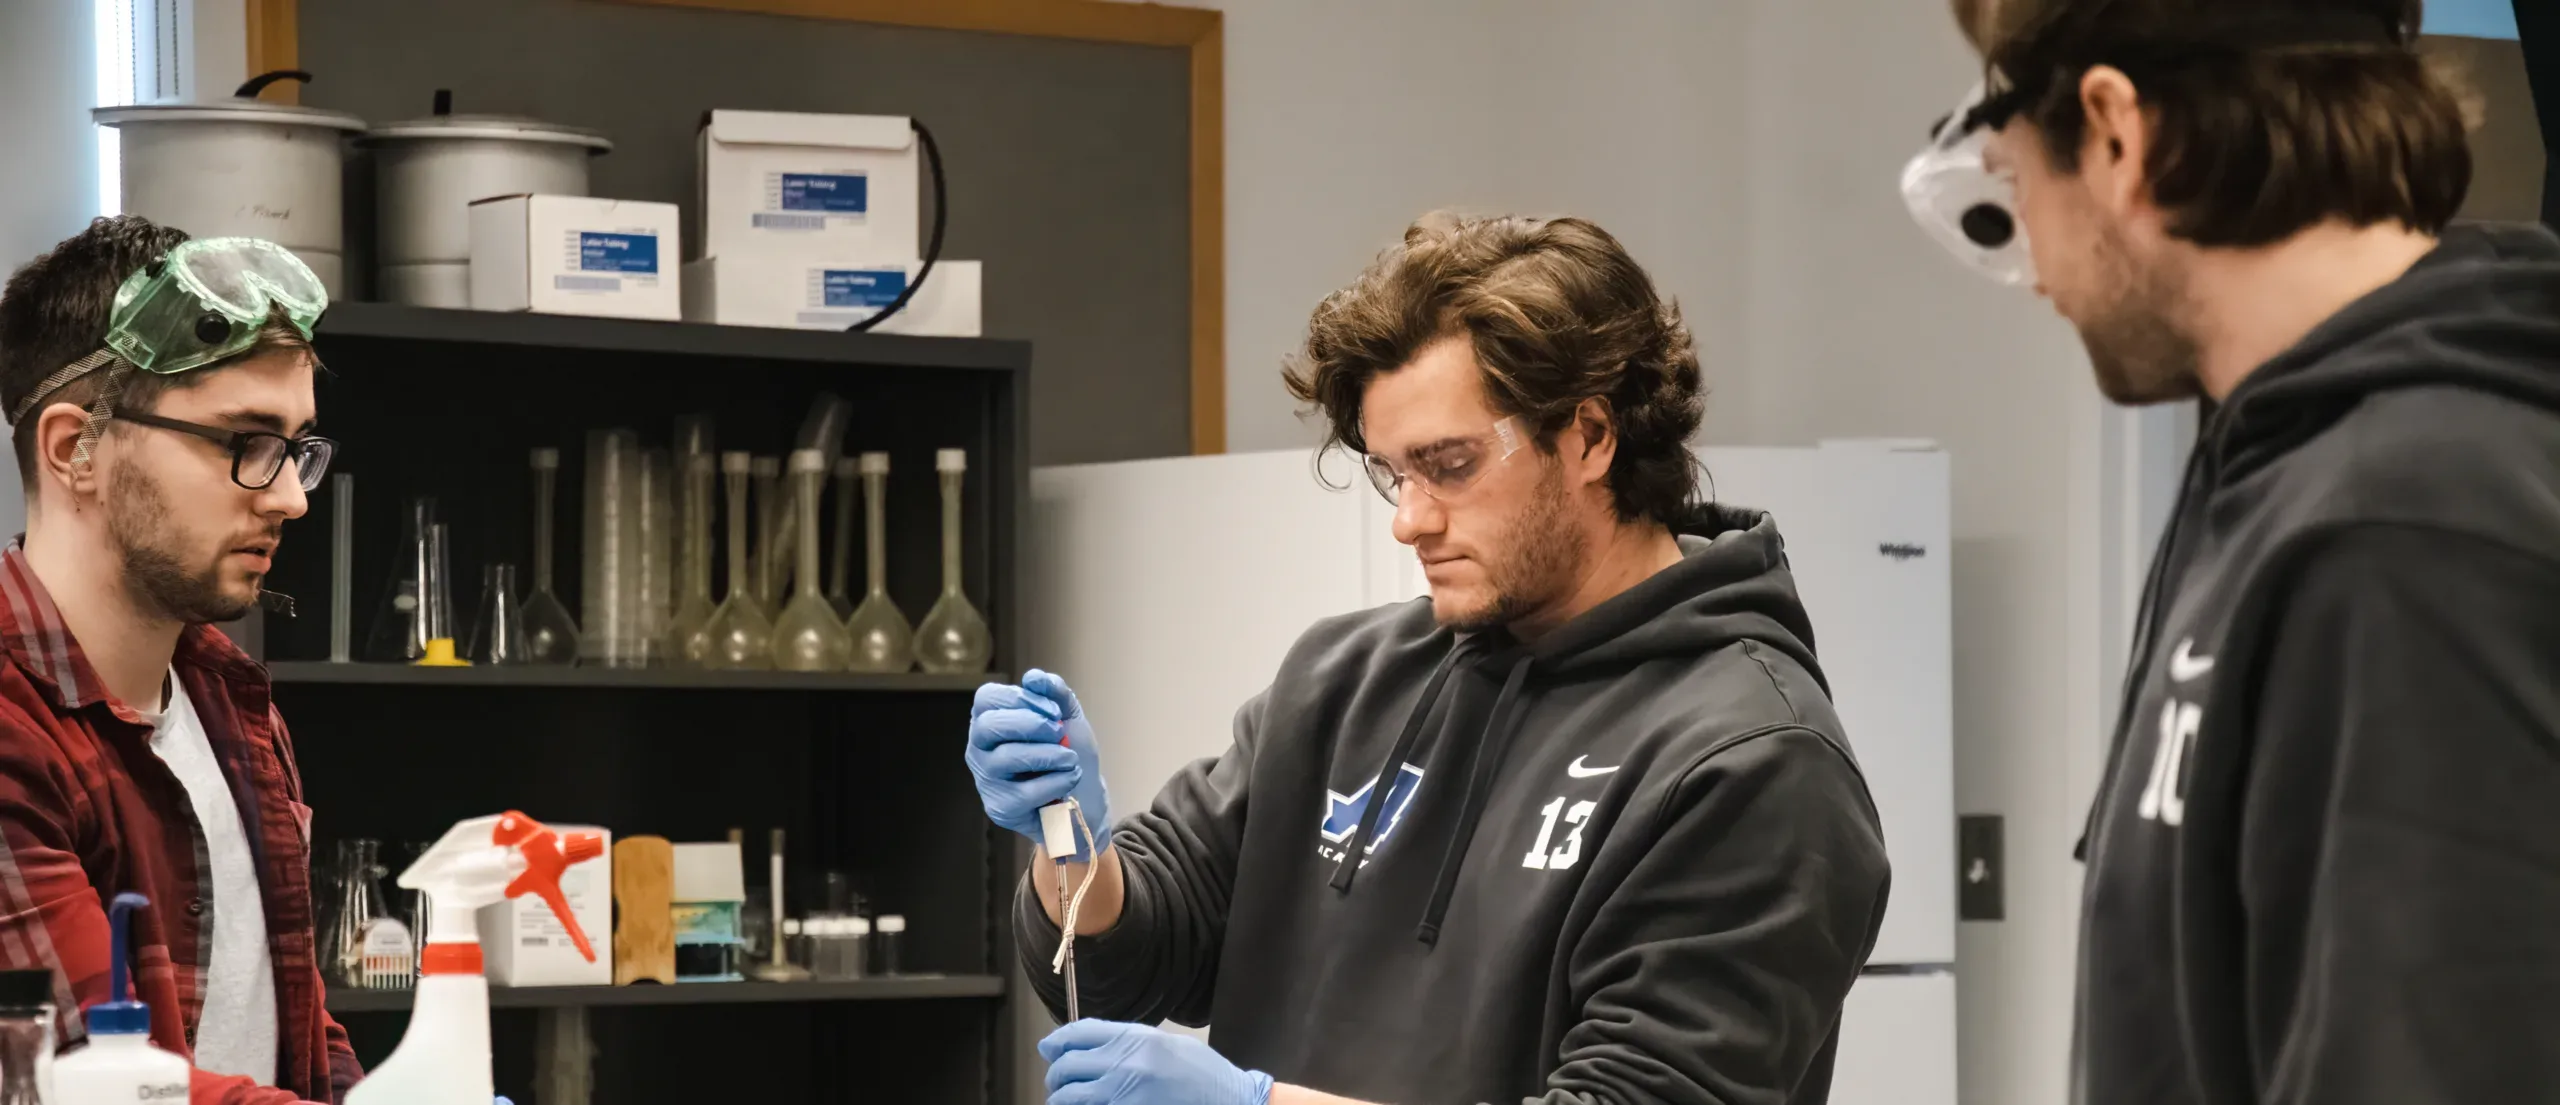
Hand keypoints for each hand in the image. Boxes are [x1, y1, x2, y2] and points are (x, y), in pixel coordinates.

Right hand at [968, 669, 1111, 861]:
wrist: (1087, 796)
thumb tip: (1033, 678)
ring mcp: (986, 780)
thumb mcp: (1067, 715)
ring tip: (1070, 758)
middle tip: (1059, 732)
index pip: (987, 697)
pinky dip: (1056, 781)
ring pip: (1007, 757)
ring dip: (1049, 754)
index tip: (1053, 711)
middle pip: (989, 725)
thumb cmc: (1069, 752)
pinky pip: (1024, 791)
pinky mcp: (1000, 808)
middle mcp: (979, 749)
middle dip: (1031, 724)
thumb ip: (1053, 692)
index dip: (1022, 698)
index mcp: (990, 720)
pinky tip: (1069, 779)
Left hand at [1040, 1020, 1272, 1104]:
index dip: (1056, 1041)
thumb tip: (1085, 1044)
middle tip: (1058, 1080)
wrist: (1228, 1100)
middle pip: (1067, 1066)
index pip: (1077, 1034)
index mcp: (1134, 1039)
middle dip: (1056, 1074)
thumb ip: (1124, 1041)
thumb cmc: (1201, 1073)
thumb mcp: (1164, 1043)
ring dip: (1062, 1098)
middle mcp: (1124, 1065)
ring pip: (1069, 1097)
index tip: (1049, 1047)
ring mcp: (1122, 1095)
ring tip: (1065, 1098)